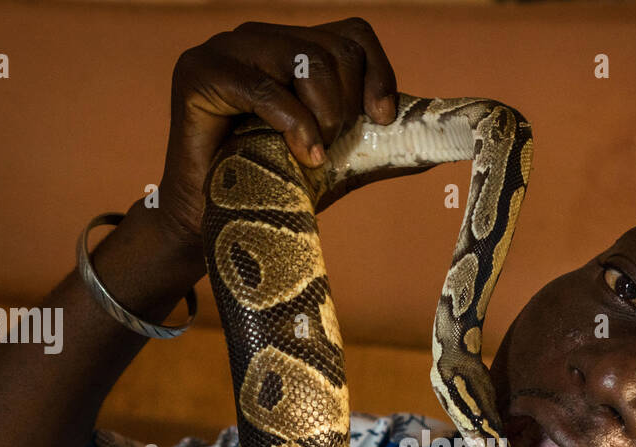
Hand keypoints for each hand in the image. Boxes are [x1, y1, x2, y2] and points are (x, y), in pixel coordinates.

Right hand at [156, 18, 399, 256]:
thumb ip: (376, 145)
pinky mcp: (198, 71)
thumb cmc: (272, 188)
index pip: (352, 34)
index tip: (385, 118)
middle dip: (347, 103)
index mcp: (290, 48)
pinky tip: (305, 156)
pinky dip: (294, 125)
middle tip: (336, 145)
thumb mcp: (337, 162)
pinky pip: (265, 88)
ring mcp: (225, 48)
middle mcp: (258, 38)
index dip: (378, 72)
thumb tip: (436, 150)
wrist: (212, 222)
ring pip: (304, 60)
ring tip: (317, 154)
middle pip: (332, 47)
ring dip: (323, 114)